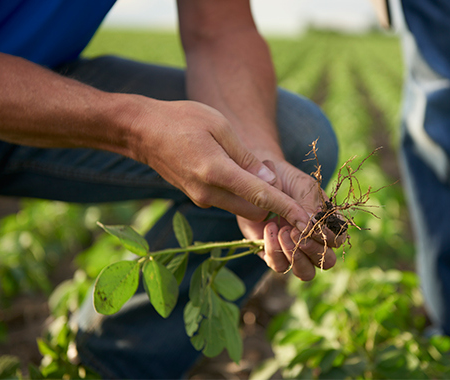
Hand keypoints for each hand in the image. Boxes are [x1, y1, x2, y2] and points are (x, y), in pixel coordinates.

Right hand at [129, 98, 310, 228]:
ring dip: (258, 201)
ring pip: (241, 210)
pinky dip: (242, 196)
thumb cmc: (182, 120)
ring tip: (264, 177)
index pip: (261, 196)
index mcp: (216, 172)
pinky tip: (243, 176)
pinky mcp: (198, 198)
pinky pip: (228, 203)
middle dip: (274, 205)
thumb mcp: (219, 126)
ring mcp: (201, 198)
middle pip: (254, 211)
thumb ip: (245, 157)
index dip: (287, 209)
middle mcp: (208, 192)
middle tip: (283, 184)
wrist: (142, 131)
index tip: (307, 221)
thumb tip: (269, 183)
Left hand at [237, 160, 342, 280]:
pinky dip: (274, 251)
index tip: (312, 222)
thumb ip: (310, 206)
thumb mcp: (302, 187)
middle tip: (296, 231)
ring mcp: (294, 250)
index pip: (338, 240)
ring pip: (306, 272)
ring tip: (283, 231)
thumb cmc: (286, 180)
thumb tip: (312, 226)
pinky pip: (279, 266)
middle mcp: (314, 241)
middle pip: (327, 262)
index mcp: (327, 224)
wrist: (258, 178)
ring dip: (296, 256)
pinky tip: (268, 228)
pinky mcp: (274, 254)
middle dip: (313, 250)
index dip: (328, 236)